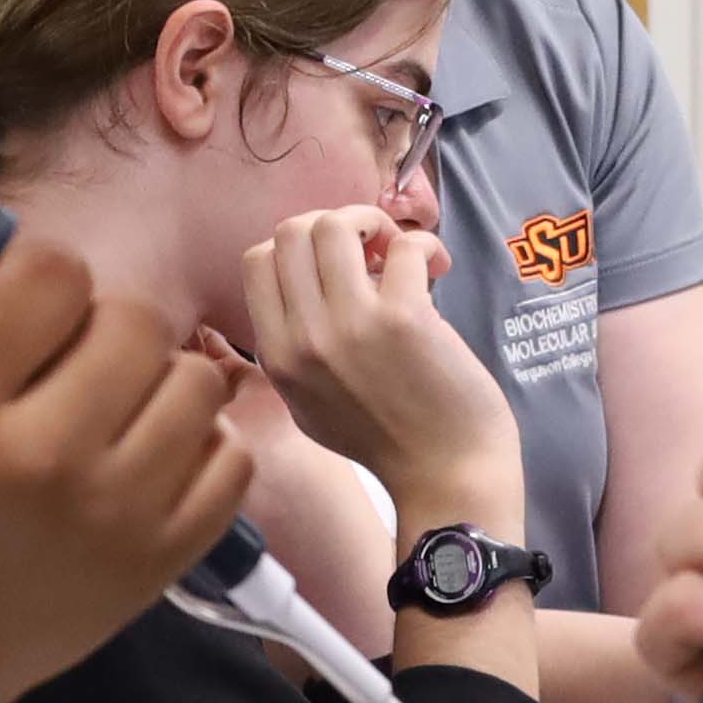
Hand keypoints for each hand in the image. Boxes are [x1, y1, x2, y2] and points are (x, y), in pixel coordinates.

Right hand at [0, 226, 255, 702]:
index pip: (52, 275)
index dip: (35, 280)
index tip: (13, 320)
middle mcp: (40, 459)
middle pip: (133, 322)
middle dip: (96, 326)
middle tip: (59, 365)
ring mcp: (113, 516)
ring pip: (193, 383)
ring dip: (154, 380)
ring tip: (103, 407)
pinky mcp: (160, 561)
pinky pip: (229, 459)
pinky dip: (198, 446)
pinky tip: (143, 455)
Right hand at [230, 209, 523, 520]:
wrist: (445, 478)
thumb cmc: (387, 443)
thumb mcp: (308, 405)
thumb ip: (293, 351)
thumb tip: (304, 289)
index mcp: (278, 355)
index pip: (257, 261)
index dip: (298, 246)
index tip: (336, 263)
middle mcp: (304, 338)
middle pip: (292, 231)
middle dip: (336, 224)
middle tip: (373, 249)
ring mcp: (351, 326)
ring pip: (336, 225)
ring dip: (375, 224)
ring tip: (401, 253)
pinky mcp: (404, 320)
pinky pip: (404, 247)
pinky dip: (423, 247)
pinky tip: (437, 269)